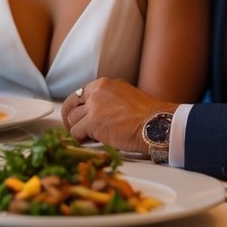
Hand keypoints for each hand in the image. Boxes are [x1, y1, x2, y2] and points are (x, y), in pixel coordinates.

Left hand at [61, 78, 177, 152]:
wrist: (156, 124)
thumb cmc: (147, 116)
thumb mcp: (125, 97)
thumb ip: (109, 99)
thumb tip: (98, 112)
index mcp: (105, 84)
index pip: (81, 93)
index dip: (78, 107)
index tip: (79, 117)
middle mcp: (97, 91)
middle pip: (71, 104)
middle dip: (71, 118)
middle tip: (75, 128)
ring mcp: (94, 106)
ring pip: (72, 120)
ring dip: (80, 130)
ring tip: (91, 138)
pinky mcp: (93, 122)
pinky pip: (76, 132)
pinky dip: (82, 139)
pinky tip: (93, 142)